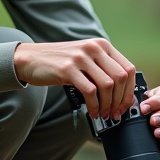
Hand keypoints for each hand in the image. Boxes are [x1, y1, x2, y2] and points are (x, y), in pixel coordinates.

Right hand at [13, 38, 135, 119]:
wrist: (30, 58)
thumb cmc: (59, 61)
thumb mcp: (85, 58)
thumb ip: (103, 68)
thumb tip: (122, 93)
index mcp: (102, 45)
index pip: (128, 68)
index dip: (130, 90)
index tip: (126, 104)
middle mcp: (94, 48)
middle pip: (120, 78)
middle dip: (121, 100)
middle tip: (115, 113)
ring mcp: (81, 58)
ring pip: (107, 86)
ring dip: (108, 105)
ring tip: (104, 114)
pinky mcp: (68, 69)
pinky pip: (90, 92)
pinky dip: (95, 106)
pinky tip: (93, 112)